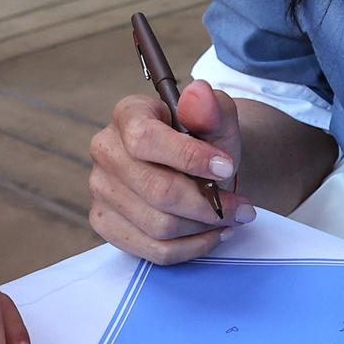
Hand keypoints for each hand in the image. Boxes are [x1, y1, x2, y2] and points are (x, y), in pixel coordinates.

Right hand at [87, 79, 256, 262]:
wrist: (201, 170)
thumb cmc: (208, 142)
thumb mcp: (219, 120)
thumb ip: (212, 108)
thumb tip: (199, 93)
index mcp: (128, 114)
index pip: (145, 139)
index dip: (189, 158)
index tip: (227, 167)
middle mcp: (106, 149)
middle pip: (156, 190)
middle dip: (207, 205)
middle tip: (243, 208)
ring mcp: (100, 189)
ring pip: (158, 226)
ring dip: (204, 228)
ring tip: (230, 218)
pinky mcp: (105, 222)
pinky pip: (152, 250)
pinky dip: (191, 247)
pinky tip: (211, 234)